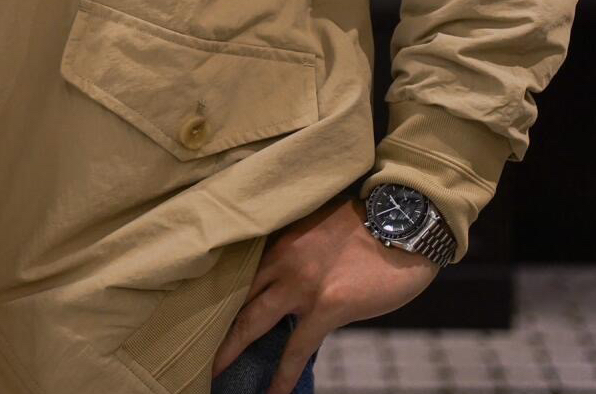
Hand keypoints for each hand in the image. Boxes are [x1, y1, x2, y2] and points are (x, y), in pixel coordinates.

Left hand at [208, 195, 440, 393]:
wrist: (404, 221)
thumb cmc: (367, 223)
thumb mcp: (319, 228)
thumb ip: (297, 251)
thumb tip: (287, 277)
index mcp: (278, 239)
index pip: (236, 268)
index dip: (216, 291)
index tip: (194, 306)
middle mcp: (281, 259)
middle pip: (235, 295)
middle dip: (212, 323)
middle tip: (190, 344)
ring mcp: (301, 285)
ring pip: (254, 321)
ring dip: (232, 349)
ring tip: (213, 372)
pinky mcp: (328, 307)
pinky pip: (298, 349)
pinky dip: (283, 375)